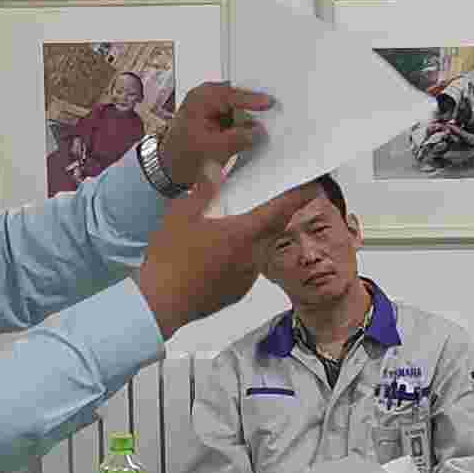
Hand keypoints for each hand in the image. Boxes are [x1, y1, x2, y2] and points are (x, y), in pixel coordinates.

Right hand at [133, 163, 316, 334]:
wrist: (160, 303)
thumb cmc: (171, 257)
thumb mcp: (182, 213)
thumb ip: (204, 190)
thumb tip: (215, 169)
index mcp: (244, 234)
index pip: (281, 210)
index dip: (299, 197)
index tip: (313, 186)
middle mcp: (253, 256)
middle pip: (271, 231)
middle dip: (270, 217)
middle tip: (262, 204)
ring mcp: (246, 278)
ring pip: (257, 251)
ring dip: (250, 239)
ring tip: (227, 232)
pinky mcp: (236, 293)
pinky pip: (244, 269)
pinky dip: (237, 259)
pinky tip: (214, 257)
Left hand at [157, 81, 274, 192]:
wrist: (168, 168)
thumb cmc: (181, 156)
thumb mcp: (212, 149)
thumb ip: (237, 139)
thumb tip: (258, 131)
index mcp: (200, 99)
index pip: (231, 95)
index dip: (252, 99)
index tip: (269, 102)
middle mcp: (205, 97)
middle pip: (236, 97)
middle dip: (251, 107)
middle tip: (271, 111)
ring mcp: (210, 106)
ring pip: (237, 107)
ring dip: (247, 117)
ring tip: (258, 126)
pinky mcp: (215, 116)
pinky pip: (234, 115)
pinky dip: (241, 124)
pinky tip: (248, 132)